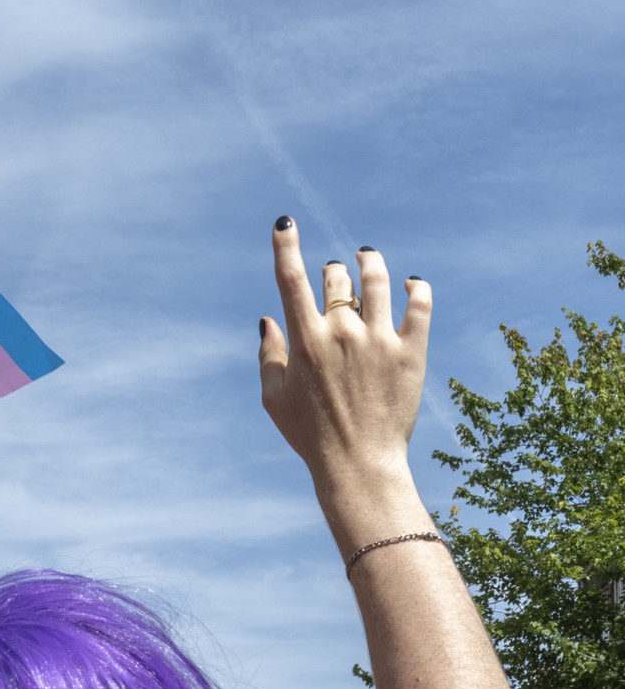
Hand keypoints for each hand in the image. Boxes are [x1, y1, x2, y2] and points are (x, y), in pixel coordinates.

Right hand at [259, 223, 430, 547]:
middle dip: (333, 271)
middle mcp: (342, 333)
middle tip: (336, 276)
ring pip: (378, 280)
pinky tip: (411, 284)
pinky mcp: (411, 352)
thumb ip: (269, 355)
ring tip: (368, 259)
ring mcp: (379, 340)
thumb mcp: (274, 399)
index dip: (285, 245)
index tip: (285, 223)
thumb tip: (268, 319)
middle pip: (337, 278)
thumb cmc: (310, 436)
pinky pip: (420, 304)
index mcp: (305, 341)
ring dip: (370, 263)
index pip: (291, 279)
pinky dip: (416, 287)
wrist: (359, 465)